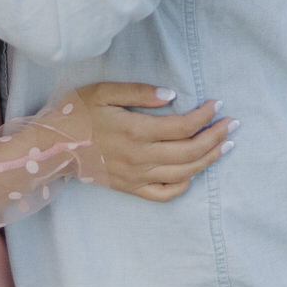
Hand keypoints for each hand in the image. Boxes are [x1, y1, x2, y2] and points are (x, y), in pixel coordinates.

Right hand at [72, 85, 235, 202]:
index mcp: (136, 131)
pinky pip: (165, 194)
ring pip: (183, 173)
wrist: (53, 146)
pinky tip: (195, 172)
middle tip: (233, 124)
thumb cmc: (77, 112)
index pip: (182, 126)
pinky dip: (185, 184)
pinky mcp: (131, 188)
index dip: (204, 115)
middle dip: (216, 137)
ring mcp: (137, 177)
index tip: (218, 104)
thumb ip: (139, 92)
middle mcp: (141, 157)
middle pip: (189, 151)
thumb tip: (172, 96)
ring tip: (226, 146)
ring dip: (209, 159)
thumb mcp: (104, 91)